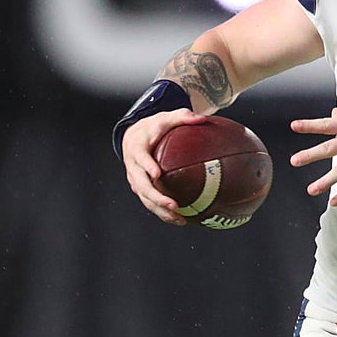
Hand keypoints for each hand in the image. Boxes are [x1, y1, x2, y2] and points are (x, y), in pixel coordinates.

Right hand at [121, 108, 207, 224]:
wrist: (134, 136)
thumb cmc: (154, 127)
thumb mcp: (166, 117)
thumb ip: (182, 116)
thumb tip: (203, 118)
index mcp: (137, 148)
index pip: (140, 158)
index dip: (147, 166)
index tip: (157, 174)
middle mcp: (133, 166)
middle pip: (142, 185)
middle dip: (156, 197)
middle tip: (173, 205)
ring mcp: (135, 179)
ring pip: (145, 198)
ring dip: (160, 210)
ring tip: (179, 219)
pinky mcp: (140, 188)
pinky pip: (149, 202)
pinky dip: (162, 212)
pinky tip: (179, 219)